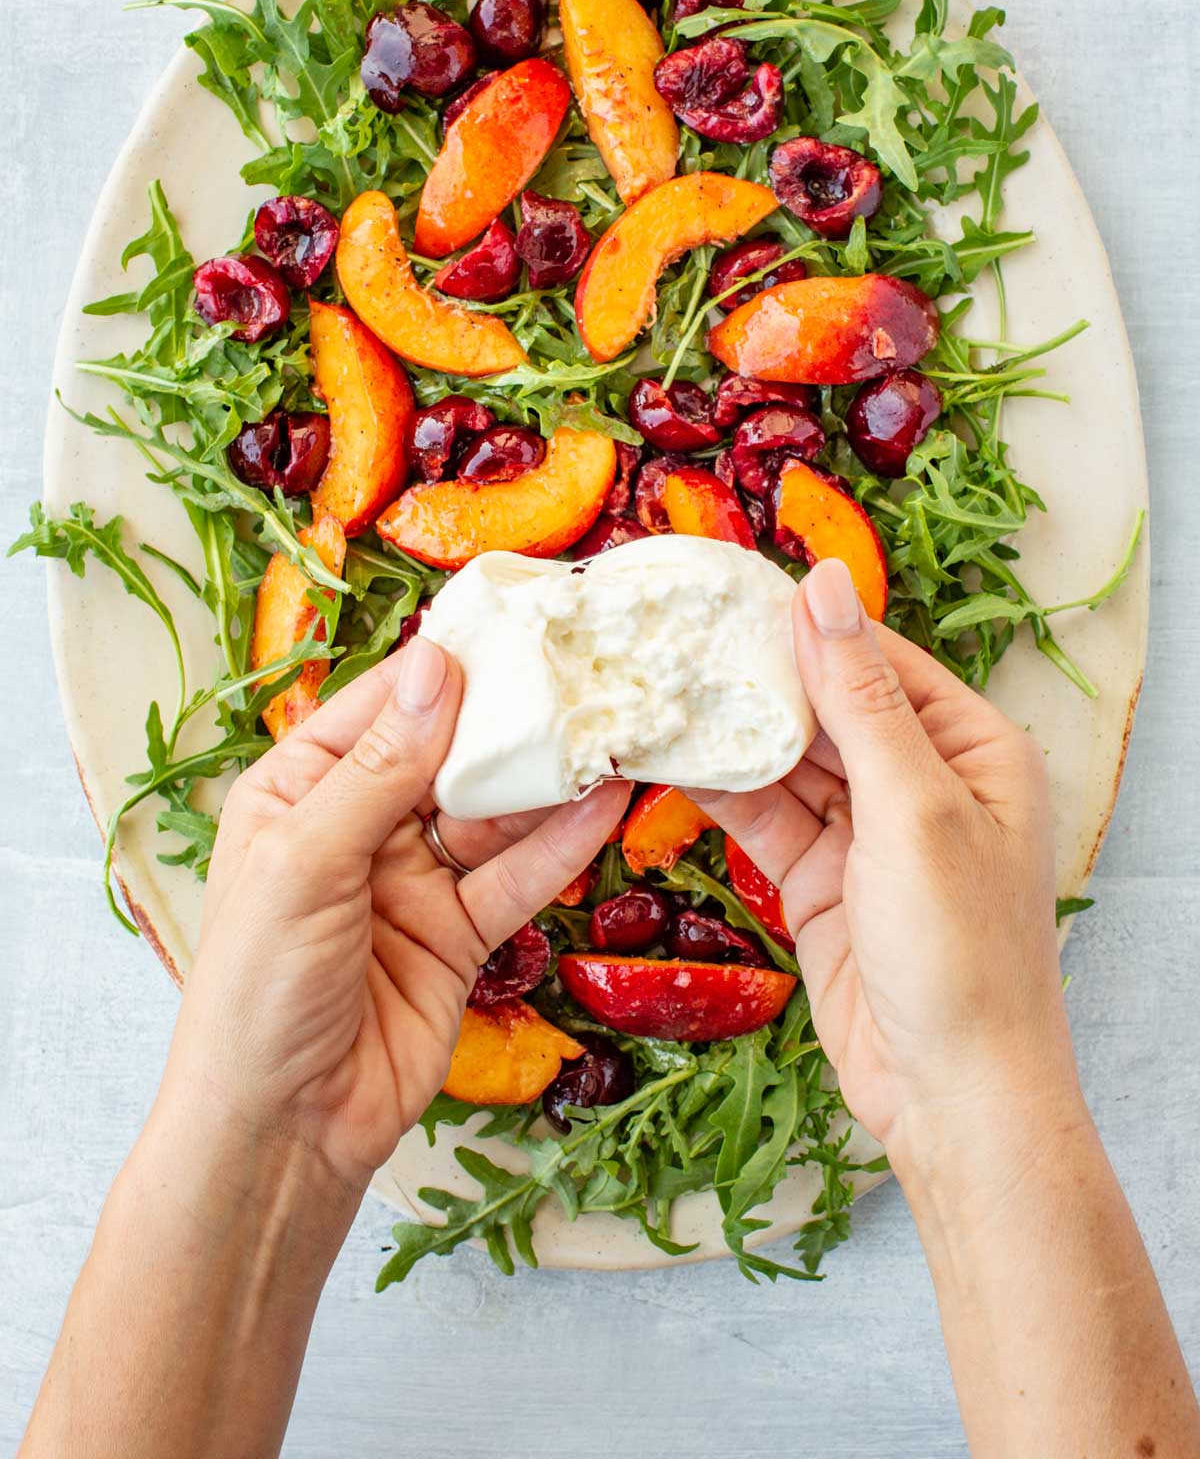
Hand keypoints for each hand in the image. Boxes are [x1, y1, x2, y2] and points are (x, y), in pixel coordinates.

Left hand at [162, 636, 630, 1192]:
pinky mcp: (458, 935)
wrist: (282, 1135)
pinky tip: (605, 804)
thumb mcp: (305, 863)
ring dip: (545, 778)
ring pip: (490, 812)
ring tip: (612, 729)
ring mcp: (411, 881)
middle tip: (582, 672)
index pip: (381, 707)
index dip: (446, 668)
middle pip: (446, 753)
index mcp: (297, 790)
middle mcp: (357, 825)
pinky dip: (559, 844)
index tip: (515, 624)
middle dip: (508, 719)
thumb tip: (435, 667)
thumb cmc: (255, 994)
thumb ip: (377, 769)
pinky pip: (515, 876)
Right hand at [692, 557, 1075, 1167]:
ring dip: (729, 730)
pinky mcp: (820, 881)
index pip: (879, 660)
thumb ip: (861, 698)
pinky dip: (719, 790)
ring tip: (655, 683)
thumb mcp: (913, 808)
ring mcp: (868, 834)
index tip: (727, 585)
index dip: (806, 624)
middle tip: (672, 632)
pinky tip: (667, 755)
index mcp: (974, 749)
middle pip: (828, 705)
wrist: (953, 1098)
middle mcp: (923, 782)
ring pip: (788, 760)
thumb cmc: (962, 951)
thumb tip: (825, 588)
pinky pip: (765, 818)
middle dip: (756, 675)